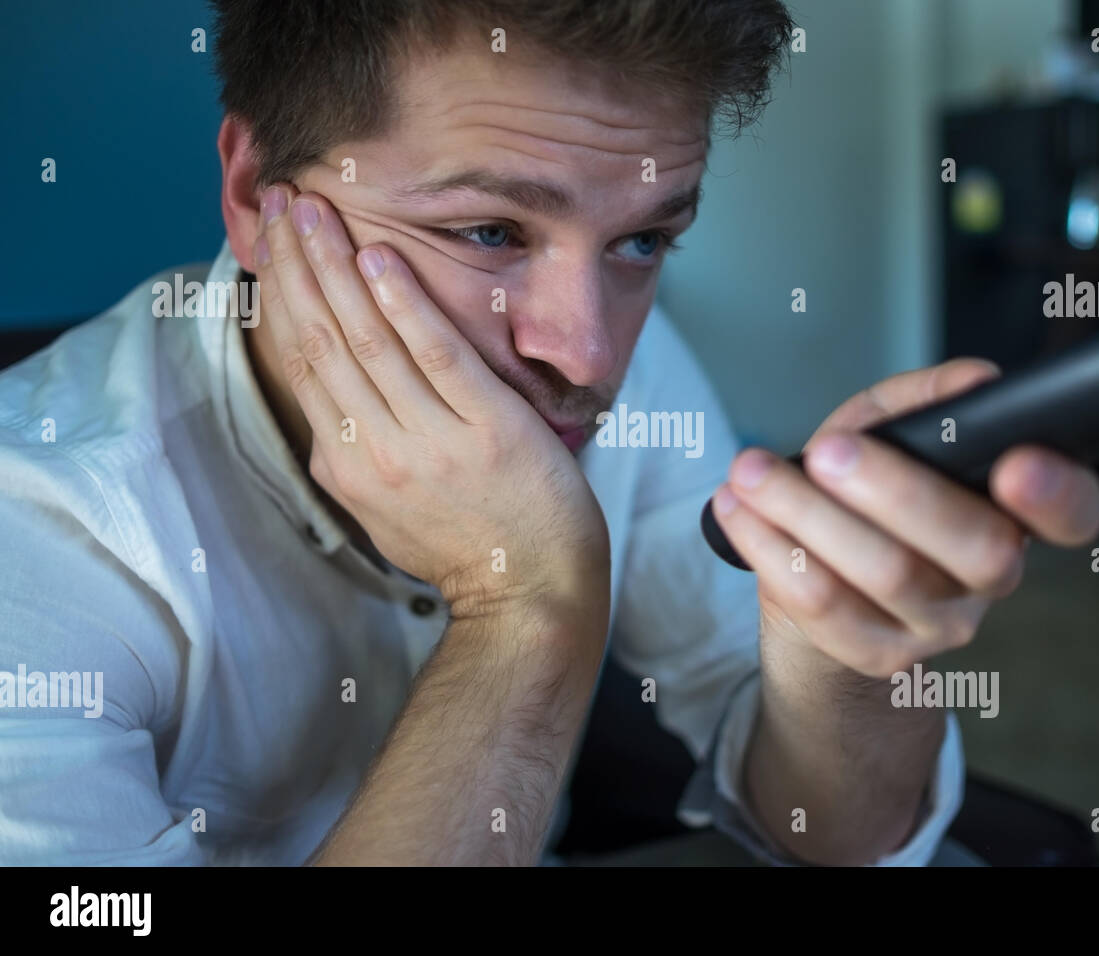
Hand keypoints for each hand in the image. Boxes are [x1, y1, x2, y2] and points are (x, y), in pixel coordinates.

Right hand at [252, 182, 609, 618]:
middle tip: (279, 198)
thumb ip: (355, 458)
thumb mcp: (385, 513)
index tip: (270, 241)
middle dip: (296, 263)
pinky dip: (405, 307)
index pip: (302, 363)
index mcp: (344, 467)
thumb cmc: (464, 547)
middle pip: (321, 340)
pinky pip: (436, 358)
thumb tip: (331, 409)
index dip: (282, 296)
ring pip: (367, 340)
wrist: (528, 593)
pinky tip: (382, 259)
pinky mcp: (486, 432)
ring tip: (316, 208)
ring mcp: (430, 442)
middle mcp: (373, 453)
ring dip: (337, 267)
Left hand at [710, 358, 1098, 678]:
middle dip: (895, 492)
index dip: (1058, 493)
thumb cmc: (867, 493)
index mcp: (1013, 513)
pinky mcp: (879, 654)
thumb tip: (972, 380)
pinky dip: (773, 551)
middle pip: (973, 546)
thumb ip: (925, 401)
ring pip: (887, 574)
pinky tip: (738, 511)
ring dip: (808, 514)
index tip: (1016, 464)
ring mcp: (940, 624)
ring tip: (751, 471)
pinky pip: (826, 608)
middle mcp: (992, 576)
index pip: (1074, 513)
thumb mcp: (891, 431)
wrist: (825, 586)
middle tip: (828, 452)